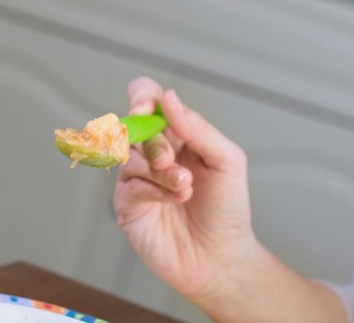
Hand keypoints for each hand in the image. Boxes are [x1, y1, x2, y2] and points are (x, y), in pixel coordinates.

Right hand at [113, 77, 258, 305]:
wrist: (221, 257)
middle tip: (171, 161)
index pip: (146, 98)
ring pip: (129, 155)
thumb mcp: (226, 159)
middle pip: (132, 126)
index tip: (148, 108)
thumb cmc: (227, 208)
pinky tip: (174, 199)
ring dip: (159, 170)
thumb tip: (168, 97)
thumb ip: (197, 127)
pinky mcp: (126, 204)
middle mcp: (151, 151)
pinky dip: (152, 189)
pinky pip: (128, 184)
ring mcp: (136, 177)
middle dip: (154, 142)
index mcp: (175, 133)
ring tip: (185, 187)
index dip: (141, 96)